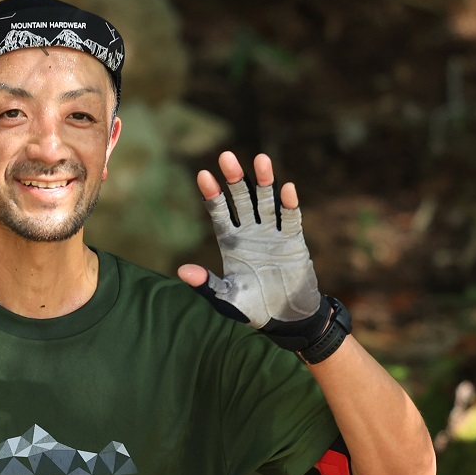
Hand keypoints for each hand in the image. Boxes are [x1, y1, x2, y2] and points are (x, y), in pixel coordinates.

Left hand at [178, 151, 320, 327]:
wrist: (286, 319)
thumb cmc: (253, 307)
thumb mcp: (226, 299)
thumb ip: (207, 285)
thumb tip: (182, 271)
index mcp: (231, 241)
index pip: (219, 212)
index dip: (212, 194)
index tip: (203, 174)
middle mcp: (250, 231)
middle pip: (241, 198)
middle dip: (234, 178)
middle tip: (226, 156)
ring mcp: (272, 233)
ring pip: (266, 201)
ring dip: (264, 181)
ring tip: (261, 159)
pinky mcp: (293, 241)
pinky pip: (290, 219)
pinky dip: (288, 204)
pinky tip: (286, 188)